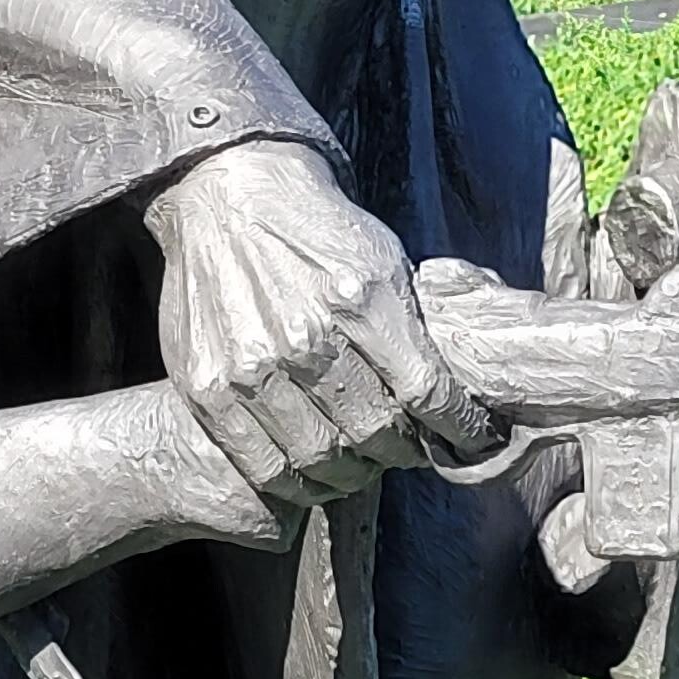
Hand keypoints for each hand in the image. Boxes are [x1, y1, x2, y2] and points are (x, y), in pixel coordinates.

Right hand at [145, 140, 495, 506]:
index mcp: (360, 298)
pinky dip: (297, 483)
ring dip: (353, 474)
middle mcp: (306, 336)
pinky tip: (313, 473)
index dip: (458, 430)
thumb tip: (454, 392)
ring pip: (322, 458)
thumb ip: (414, 324)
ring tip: (362, 464)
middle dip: (404, 452)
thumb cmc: (315, 230)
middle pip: (376, 433)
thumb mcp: (383, 257)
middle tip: (408, 450)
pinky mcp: (208, 388)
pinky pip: (263, 464)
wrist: (229, 195)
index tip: (470, 443)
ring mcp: (252, 367)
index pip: (427, 393)